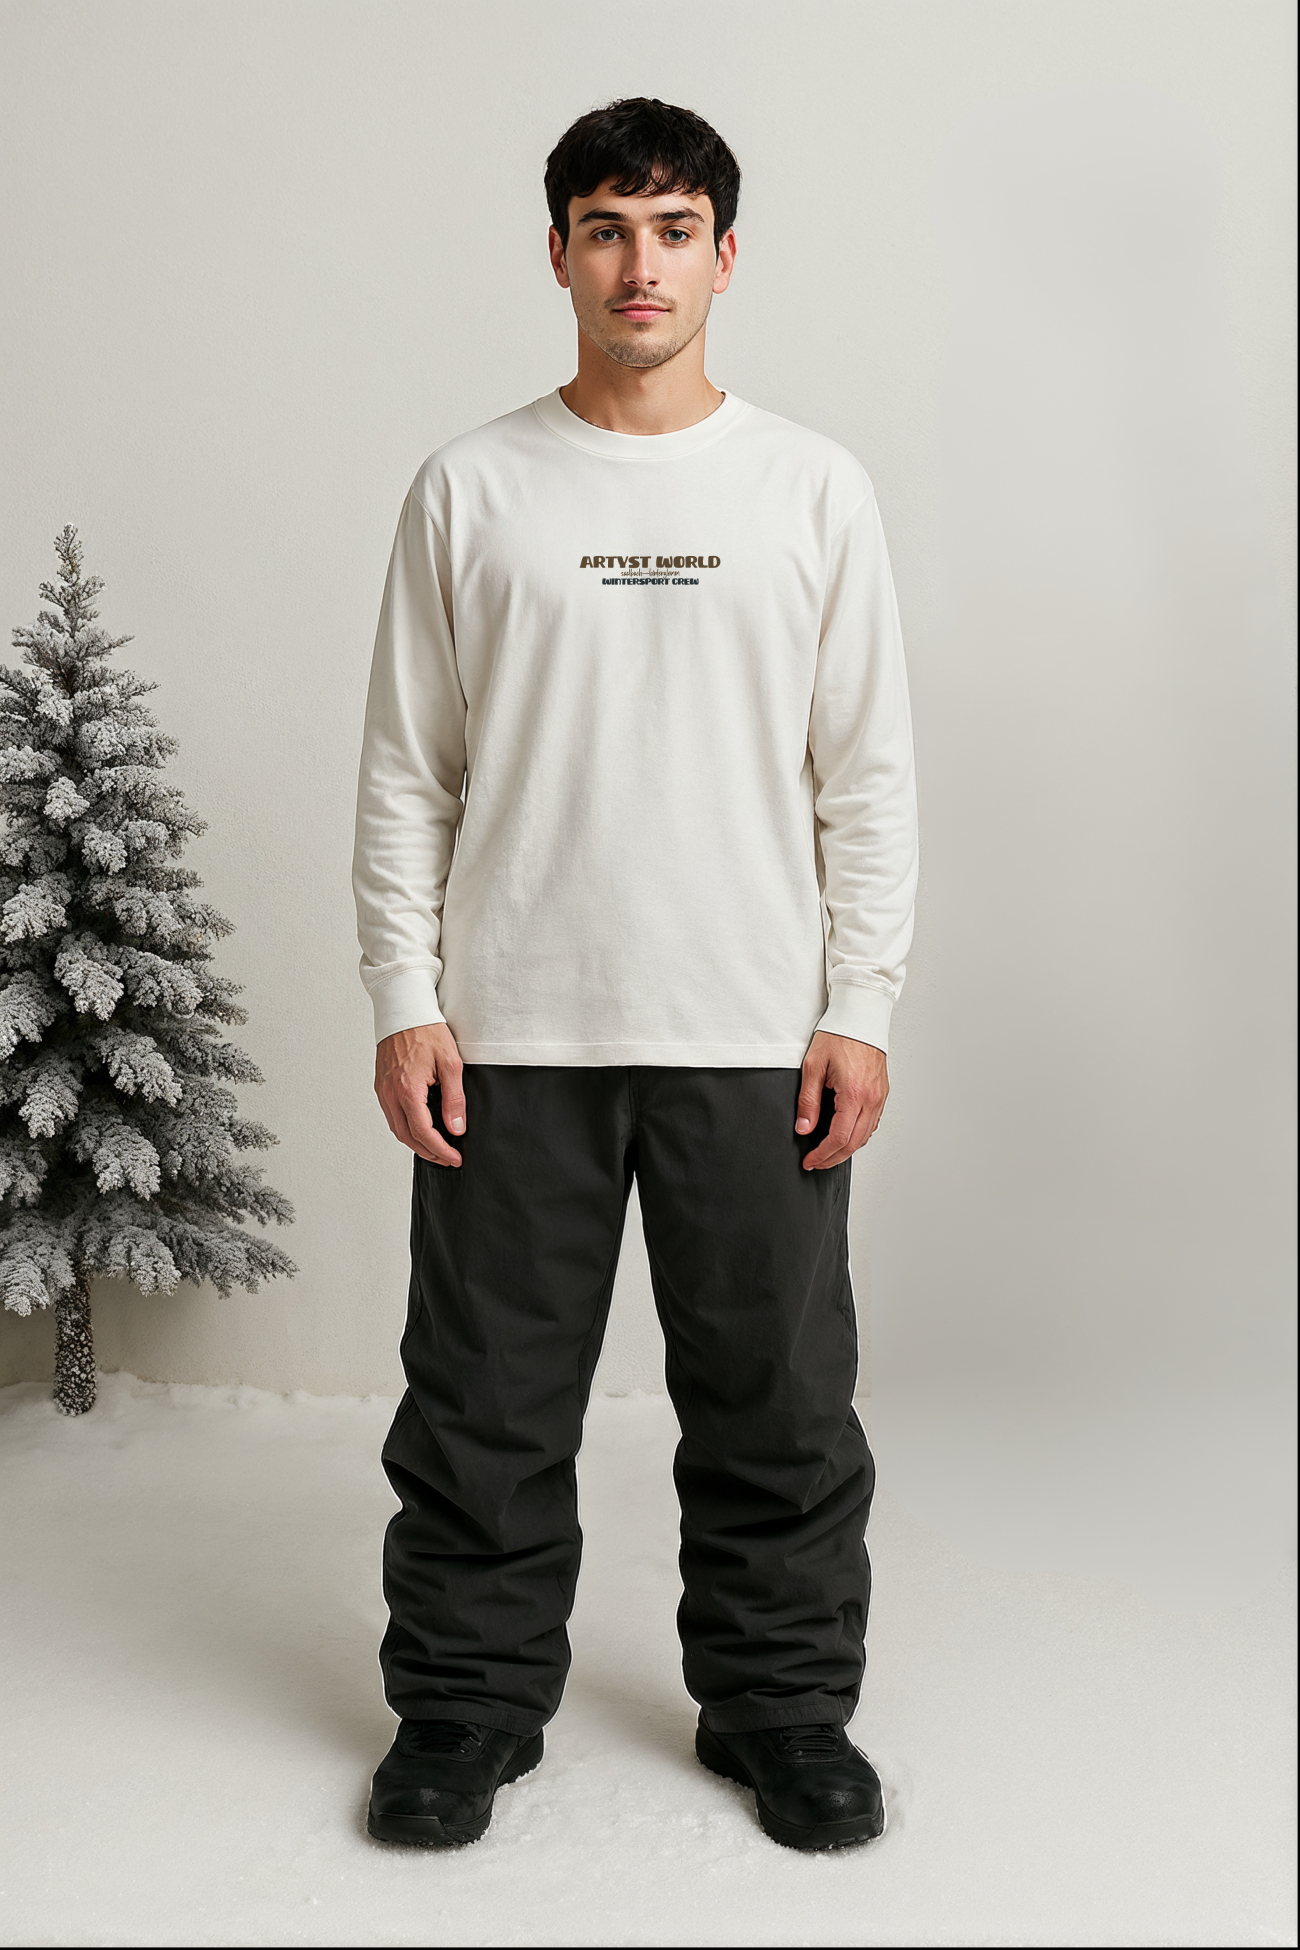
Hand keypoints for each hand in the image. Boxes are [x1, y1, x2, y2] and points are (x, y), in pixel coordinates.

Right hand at [374, 1022, 465, 1166]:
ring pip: (397, 1129)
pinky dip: (405, 1129)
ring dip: (416, 1143)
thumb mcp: (450, 1063)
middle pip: (407, 1137)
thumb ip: (454, 1099)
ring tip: (436, 1149)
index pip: (423, 1133)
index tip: (455, 1159)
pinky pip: (391, 1116)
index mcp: (407, 1089)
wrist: (404, 1010)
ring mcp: (382, 1090)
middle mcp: (390, 1093)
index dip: (440, 1150)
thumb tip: (456, 1128)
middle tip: (448, 1159)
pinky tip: (419, 1129)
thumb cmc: (427, 1031)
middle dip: (428, 1152)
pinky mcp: (380, 1085)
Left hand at [795, 1031, 888, 1170]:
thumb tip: (804, 1128)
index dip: (822, 1154)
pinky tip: (844, 1134)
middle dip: (834, 1158)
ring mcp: (880, 1096)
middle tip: (816, 1162)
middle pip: (854, 1143)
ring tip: (827, 1152)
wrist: (860, 1017)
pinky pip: (872, 1122)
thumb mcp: (813, 1067)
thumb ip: (808, 1101)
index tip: (810, 1160)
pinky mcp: (882, 1092)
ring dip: (847, 1149)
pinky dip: (858, 1134)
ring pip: (865, 1135)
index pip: (838, 1138)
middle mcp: (871, 1098)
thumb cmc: (838, 1036)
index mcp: (854, 1094)